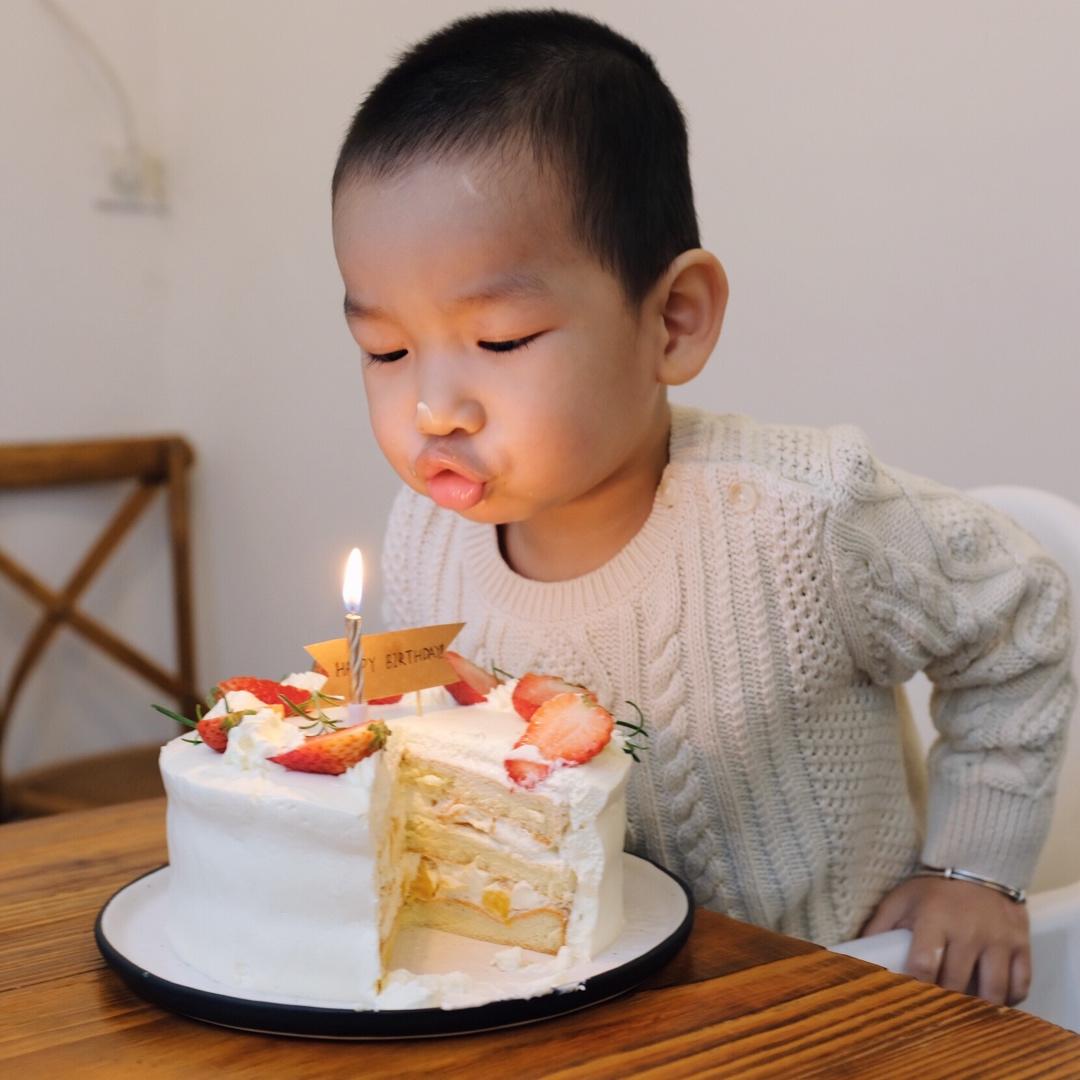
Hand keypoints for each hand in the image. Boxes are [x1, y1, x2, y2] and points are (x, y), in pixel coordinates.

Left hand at [860, 876, 1030, 1004]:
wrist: (979, 861)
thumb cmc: (934, 887)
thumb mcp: (901, 899)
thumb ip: (880, 926)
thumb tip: (856, 954)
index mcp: (934, 919)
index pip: (924, 965)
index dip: (917, 987)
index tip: (911, 999)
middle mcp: (969, 931)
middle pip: (957, 984)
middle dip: (946, 1001)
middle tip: (938, 1008)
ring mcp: (999, 939)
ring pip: (993, 991)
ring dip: (979, 1006)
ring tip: (966, 1008)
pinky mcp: (1021, 944)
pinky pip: (1020, 985)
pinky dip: (1009, 999)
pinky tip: (993, 998)